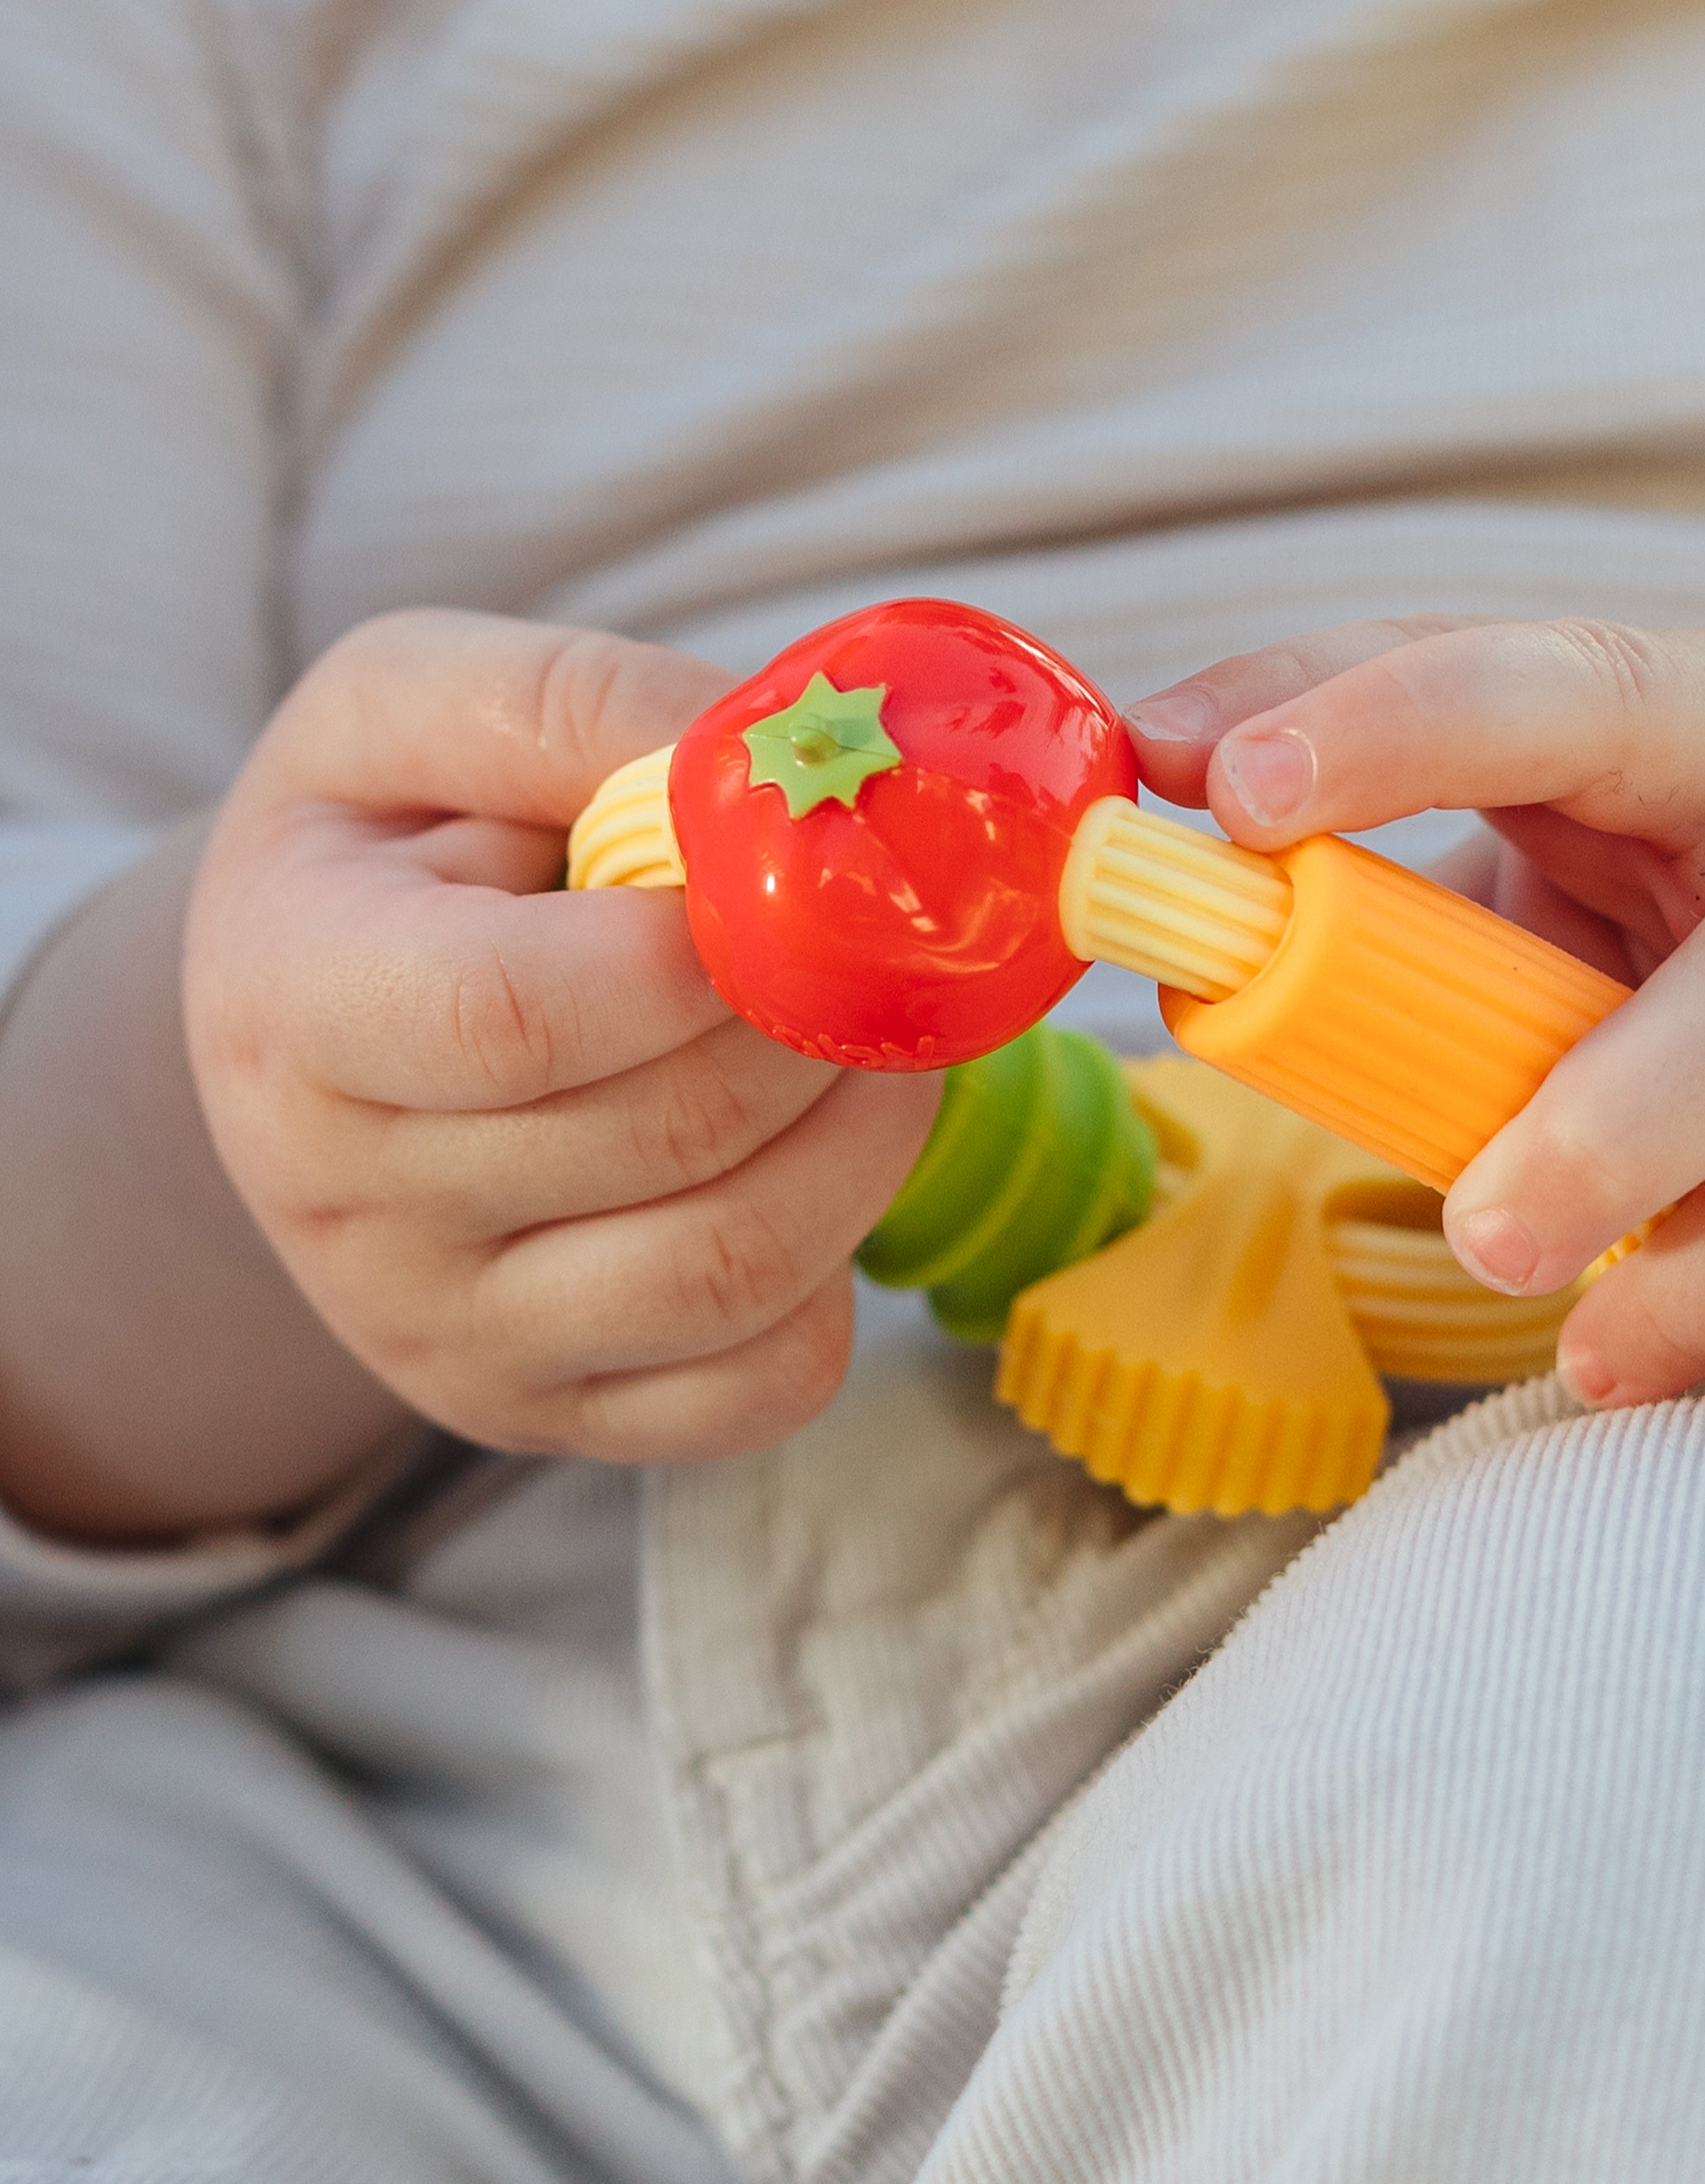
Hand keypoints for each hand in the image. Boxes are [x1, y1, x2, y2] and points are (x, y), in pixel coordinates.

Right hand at [185, 610, 938, 1461]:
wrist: (322, 1032)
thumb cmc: (389, 850)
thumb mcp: (417, 710)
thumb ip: (573, 707)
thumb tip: (759, 767)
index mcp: (291, 1007)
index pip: (509, 1017)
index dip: (693, 954)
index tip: (785, 882)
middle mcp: (349, 1209)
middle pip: (667, 1140)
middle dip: (817, 1026)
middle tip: (873, 949)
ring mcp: (452, 1340)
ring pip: (734, 1273)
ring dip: (866, 1142)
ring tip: (873, 1045)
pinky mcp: (551, 1415)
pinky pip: (764, 1385)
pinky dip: (839, 1277)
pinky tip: (808, 1173)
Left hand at [1127, 618, 1704, 1408]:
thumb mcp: (1571, 904)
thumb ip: (1411, 923)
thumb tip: (1194, 959)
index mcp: (1698, 721)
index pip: (1536, 683)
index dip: (1375, 717)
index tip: (1210, 781)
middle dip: (1586, 1063)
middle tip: (1444, 1172)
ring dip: (1631, 1174)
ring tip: (1503, 1262)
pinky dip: (1698, 1304)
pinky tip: (1610, 1355)